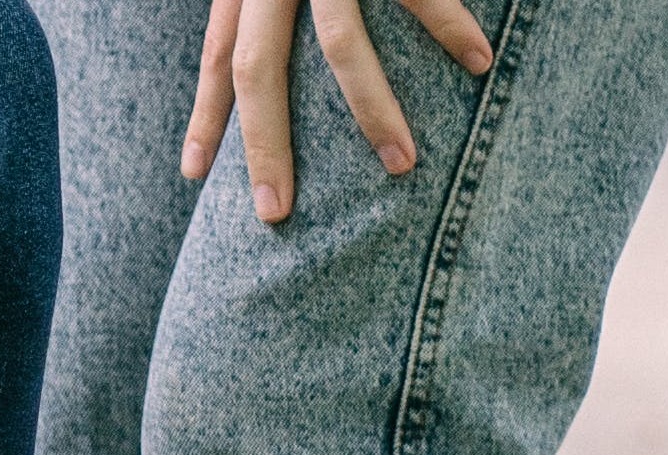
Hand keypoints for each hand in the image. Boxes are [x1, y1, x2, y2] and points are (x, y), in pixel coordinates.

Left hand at [184, 0, 495, 222]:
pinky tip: (477, 64)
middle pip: (257, 71)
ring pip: (340, 49)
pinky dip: (450, 27)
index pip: (214, 58)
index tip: (190, 175)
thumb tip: (255, 42)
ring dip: (371, 114)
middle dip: (264, 148)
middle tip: (274, 214)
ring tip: (399, 166)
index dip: (202, 118)